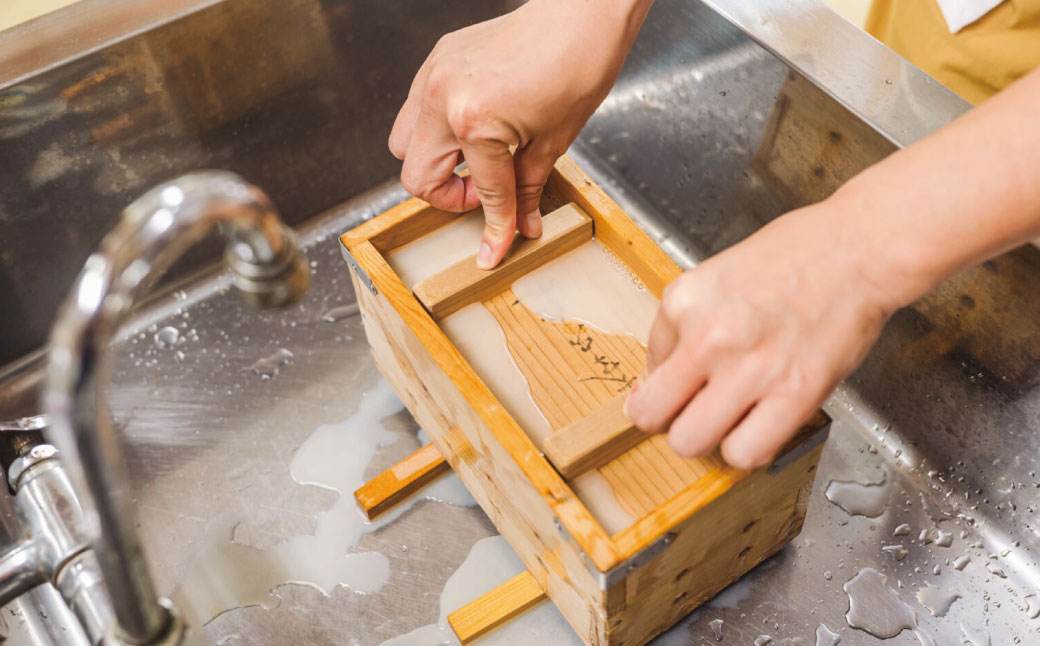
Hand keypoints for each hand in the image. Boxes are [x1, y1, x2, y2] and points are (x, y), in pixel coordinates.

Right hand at [389, 0, 650, 267]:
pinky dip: (436, 132)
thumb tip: (519, 227)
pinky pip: (417, 111)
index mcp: (473, 120)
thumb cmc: (577, 66)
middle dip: (449, 197)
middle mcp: (442, 97)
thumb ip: (526, 190)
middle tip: (483, 196)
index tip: (494, 250)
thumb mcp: (553, 142)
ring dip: (434, 166)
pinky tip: (472, 132)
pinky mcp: (436, 61)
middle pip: (416, 176)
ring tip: (475, 164)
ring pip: (404, 145)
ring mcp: (433, 76)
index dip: (493, 227)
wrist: (580, 14)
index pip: (481, 192)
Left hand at [624, 204, 899, 469]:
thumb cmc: (793, 259)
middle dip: (670, 420)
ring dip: (705, 439)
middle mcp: (709, 338)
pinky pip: (746, 451)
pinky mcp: (794, 394)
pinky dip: (747, 448)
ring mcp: (750, 370)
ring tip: (726, 420)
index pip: (646, 371)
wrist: (856, 251)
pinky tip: (757, 426)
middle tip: (692, 412)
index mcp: (683, 303)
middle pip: (651, 416)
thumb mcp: (713, 278)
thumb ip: (680, 327)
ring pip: (691, 442)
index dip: (660, 386)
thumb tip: (657, 378)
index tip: (678, 389)